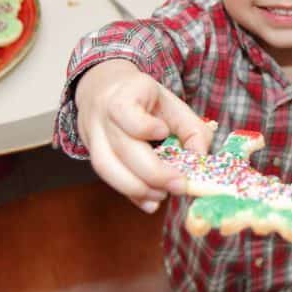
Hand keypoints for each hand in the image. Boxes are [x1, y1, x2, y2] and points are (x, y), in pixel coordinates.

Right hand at [74, 59, 213, 212]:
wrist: (103, 89)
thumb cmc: (142, 98)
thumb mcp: (171, 103)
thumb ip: (191, 128)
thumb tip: (200, 158)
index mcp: (123, 94)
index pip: (124, 111)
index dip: (143, 126)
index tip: (163, 132)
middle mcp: (102, 115)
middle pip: (122, 147)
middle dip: (153, 172)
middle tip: (179, 185)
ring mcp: (92, 135)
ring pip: (107, 167)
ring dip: (137, 188)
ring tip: (162, 195)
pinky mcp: (91, 153)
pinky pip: (107, 178)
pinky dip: (130, 194)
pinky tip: (149, 201)